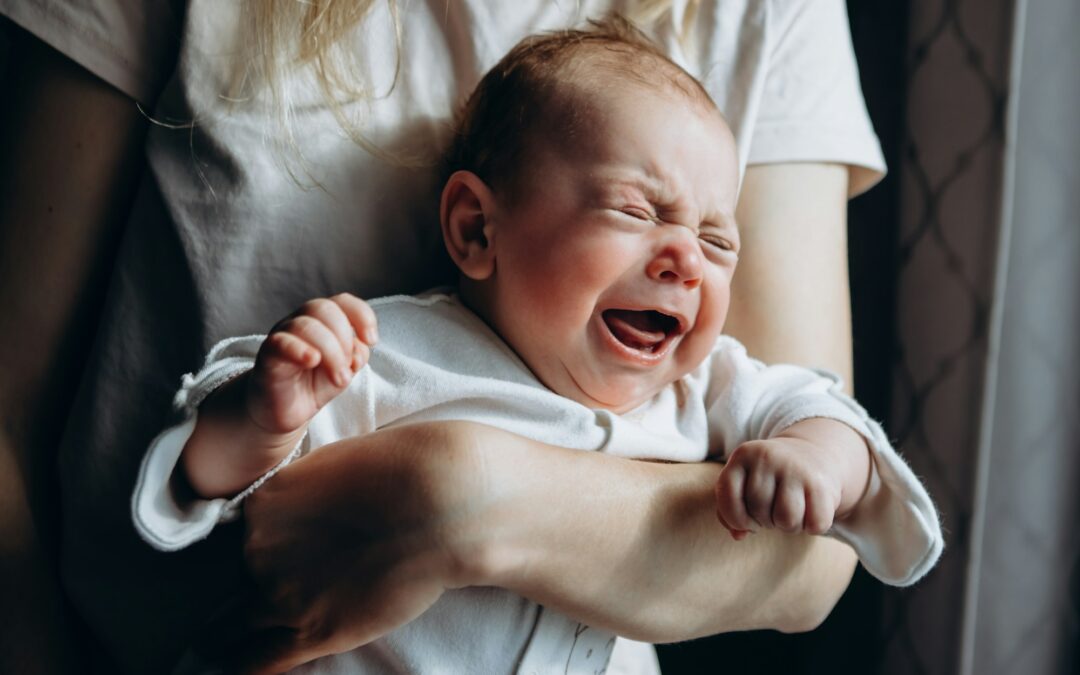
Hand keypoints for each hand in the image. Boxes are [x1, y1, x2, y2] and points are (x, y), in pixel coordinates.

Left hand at [203, 422, 484, 673]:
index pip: (245, 536)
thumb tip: (304, 513)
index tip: (283, 554)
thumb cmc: (402, 473)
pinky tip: (239, 667)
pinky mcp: (315, 631)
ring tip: (238, 637)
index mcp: (263, 505)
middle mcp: (261, 550)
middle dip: (267, 580)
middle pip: (245, 575)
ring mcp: (285, 594)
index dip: (266, 547)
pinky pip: (260, 662)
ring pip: (242, 623)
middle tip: (300, 579)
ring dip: (242, 631)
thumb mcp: (334, 465)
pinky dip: (249, 665)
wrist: (442, 502)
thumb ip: (305, 496)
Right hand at [247, 293, 377, 434]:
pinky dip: (300, 349)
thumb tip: (359, 348)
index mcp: (324, 320)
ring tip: (339, 379)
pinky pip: (282, 342)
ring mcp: (283, 335)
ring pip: (307, 325)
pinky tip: (312, 361)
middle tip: (348, 370)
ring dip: (331, 353)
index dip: (362, 315)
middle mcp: (302, 320)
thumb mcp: (345, 369)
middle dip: (344, 339)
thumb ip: (356, 354)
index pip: (343, 301)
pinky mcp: (268, 354)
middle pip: (326, 309)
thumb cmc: (316, 383)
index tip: (372, 340)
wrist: (286, 410)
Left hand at [715, 436, 843, 540]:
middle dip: (764, 521)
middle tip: (773, 510)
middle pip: (759, 509)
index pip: (728, 496)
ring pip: (786, 520)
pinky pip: (815, 524)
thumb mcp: (744, 483)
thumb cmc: (769, 479)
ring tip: (790, 512)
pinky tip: (810, 511)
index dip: (735, 517)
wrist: (812, 456)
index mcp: (743, 455)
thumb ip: (730, 511)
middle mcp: (769, 457)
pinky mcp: (821, 485)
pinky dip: (812, 527)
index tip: (746, 519)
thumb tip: (738, 535)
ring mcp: (796, 469)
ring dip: (788, 526)